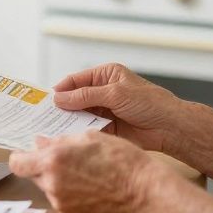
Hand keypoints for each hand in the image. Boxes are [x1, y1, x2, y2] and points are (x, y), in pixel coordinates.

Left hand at [9, 132, 163, 212]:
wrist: (143, 191)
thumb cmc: (121, 160)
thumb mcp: (90, 138)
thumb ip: (60, 140)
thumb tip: (40, 142)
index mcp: (54, 161)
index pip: (18, 162)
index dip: (20, 156)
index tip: (27, 151)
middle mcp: (52, 184)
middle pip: (33, 174)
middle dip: (42, 164)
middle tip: (63, 156)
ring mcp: (61, 202)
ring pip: (47, 186)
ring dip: (57, 177)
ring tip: (82, 169)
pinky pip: (61, 198)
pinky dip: (68, 189)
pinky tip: (88, 182)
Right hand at [52, 63, 179, 151]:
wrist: (169, 127)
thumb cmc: (149, 102)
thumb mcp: (114, 94)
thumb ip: (86, 96)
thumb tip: (59, 98)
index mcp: (105, 75)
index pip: (76, 80)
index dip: (60, 89)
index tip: (44, 101)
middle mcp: (102, 91)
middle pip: (75, 98)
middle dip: (62, 107)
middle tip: (43, 117)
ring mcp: (104, 110)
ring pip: (80, 115)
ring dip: (69, 121)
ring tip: (51, 129)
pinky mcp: (107, 127)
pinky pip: (88, 128)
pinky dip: (79, 132)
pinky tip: (68, 138)